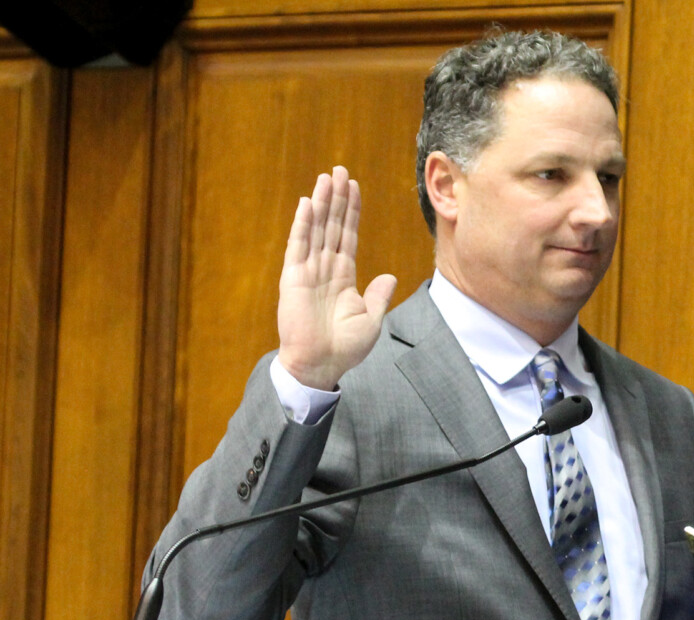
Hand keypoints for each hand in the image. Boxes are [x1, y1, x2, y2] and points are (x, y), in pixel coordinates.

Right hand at [276, 166, 396, 389]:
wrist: (320, 365)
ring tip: (327, 177)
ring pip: (316, 229)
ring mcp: (308, 271)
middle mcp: (325, 268)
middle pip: (332, 225)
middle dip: (337, 197)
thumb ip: (378, 296)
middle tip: (340, 169)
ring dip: (321, 202)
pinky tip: (307, 203)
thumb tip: (389, 276)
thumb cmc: (344, 348)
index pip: (348, 235)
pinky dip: (303, 224)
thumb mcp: (371, 320)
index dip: (351, 211)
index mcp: (343, 276)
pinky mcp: (293, 277)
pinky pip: (298, 245)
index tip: (354, 187)